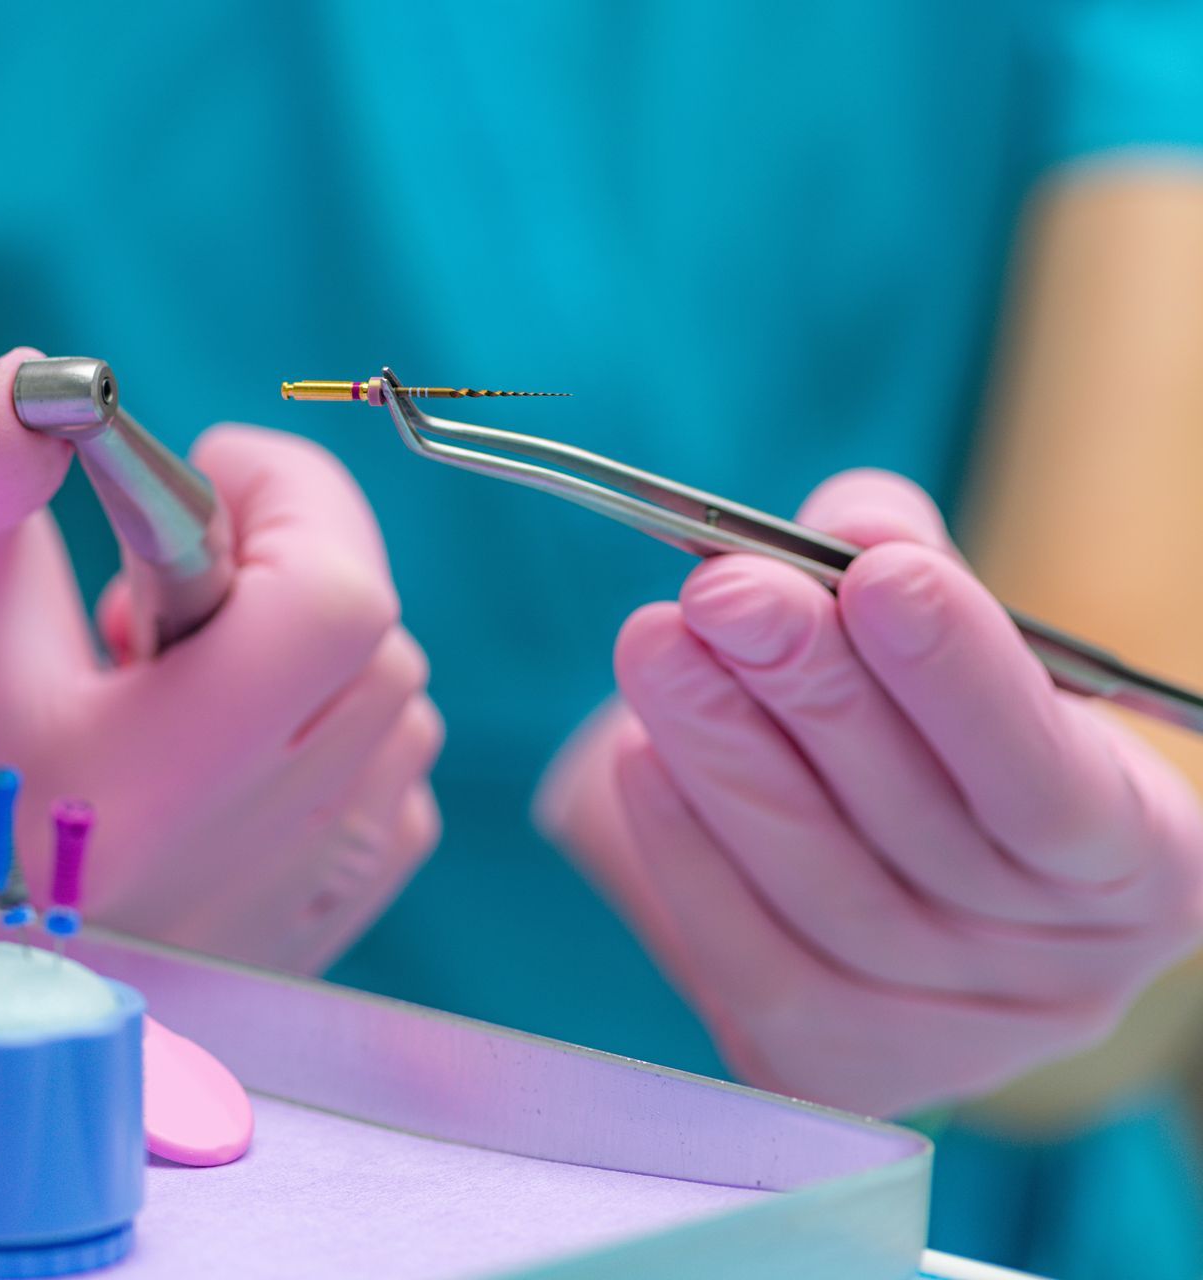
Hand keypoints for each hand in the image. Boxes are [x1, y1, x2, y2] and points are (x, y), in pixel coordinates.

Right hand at [0, 349, 441, 972]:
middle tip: (165, 562)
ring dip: (312, 654)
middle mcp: (197, 898)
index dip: (295, 496)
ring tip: (164, 660)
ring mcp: (244, 940)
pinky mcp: (269, 951)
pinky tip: (208, 723)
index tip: (210, 459)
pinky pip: (390, 812)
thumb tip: (65, 386)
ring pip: (399, 735)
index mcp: (108, 799)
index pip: (331, 618)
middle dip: (298, 564)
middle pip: (380, 669)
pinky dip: (330, 734)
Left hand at [536, 469, 1202, 1115]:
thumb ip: (904, 566)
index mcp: (1143, 864)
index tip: (875, 576)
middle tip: (722, 593)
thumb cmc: (945, 735)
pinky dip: (689, 854)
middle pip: (924, 832)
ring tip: (658, 647)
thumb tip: (847, 524)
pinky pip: (753, 960)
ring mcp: (952, 1037)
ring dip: (728, 759)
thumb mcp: (951, 644)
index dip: (963, 679)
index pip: (1052, 780)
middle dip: (812, 694)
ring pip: (828, 892)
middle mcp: (1065, 971)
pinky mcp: (836, 1063)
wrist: (893, 861)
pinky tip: (640, 758)